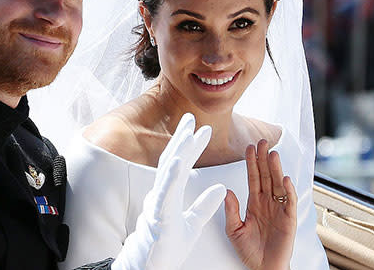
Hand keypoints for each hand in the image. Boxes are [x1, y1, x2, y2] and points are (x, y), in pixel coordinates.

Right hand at [112, 113, 226, 269]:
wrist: (151, 267)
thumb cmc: (167, 247)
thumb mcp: (193, 224)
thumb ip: (205, 205)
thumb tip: (222, 188)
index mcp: (169, 195)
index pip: (181, 165)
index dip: (190, 147)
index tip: (202, 130)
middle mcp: (161, 195)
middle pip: (172, 161)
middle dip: (181, 138)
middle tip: (190, 117)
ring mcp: (158, 204)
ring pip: (167, 173)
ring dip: (178, 151)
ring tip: (188, 133)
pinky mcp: (159, 216)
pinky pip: (165, 193)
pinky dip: (172, 176)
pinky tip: (179, 161)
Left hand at [225, 139, 296, 269]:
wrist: (262, 268)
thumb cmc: (249, 251)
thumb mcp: (234, 230)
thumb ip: (231, 211)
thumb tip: (227, 191)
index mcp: (254, 203)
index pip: (253, 178)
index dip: (251, 163)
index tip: (248, 147)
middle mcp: (267, 202)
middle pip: (266, 176)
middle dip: (264, 159)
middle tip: (262, 141)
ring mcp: (279, 209)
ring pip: (278, 184)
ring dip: (276, 169)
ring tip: (272, 154)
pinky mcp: (289, 220)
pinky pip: (289, 202)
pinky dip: (288, 190)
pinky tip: (285, 179)